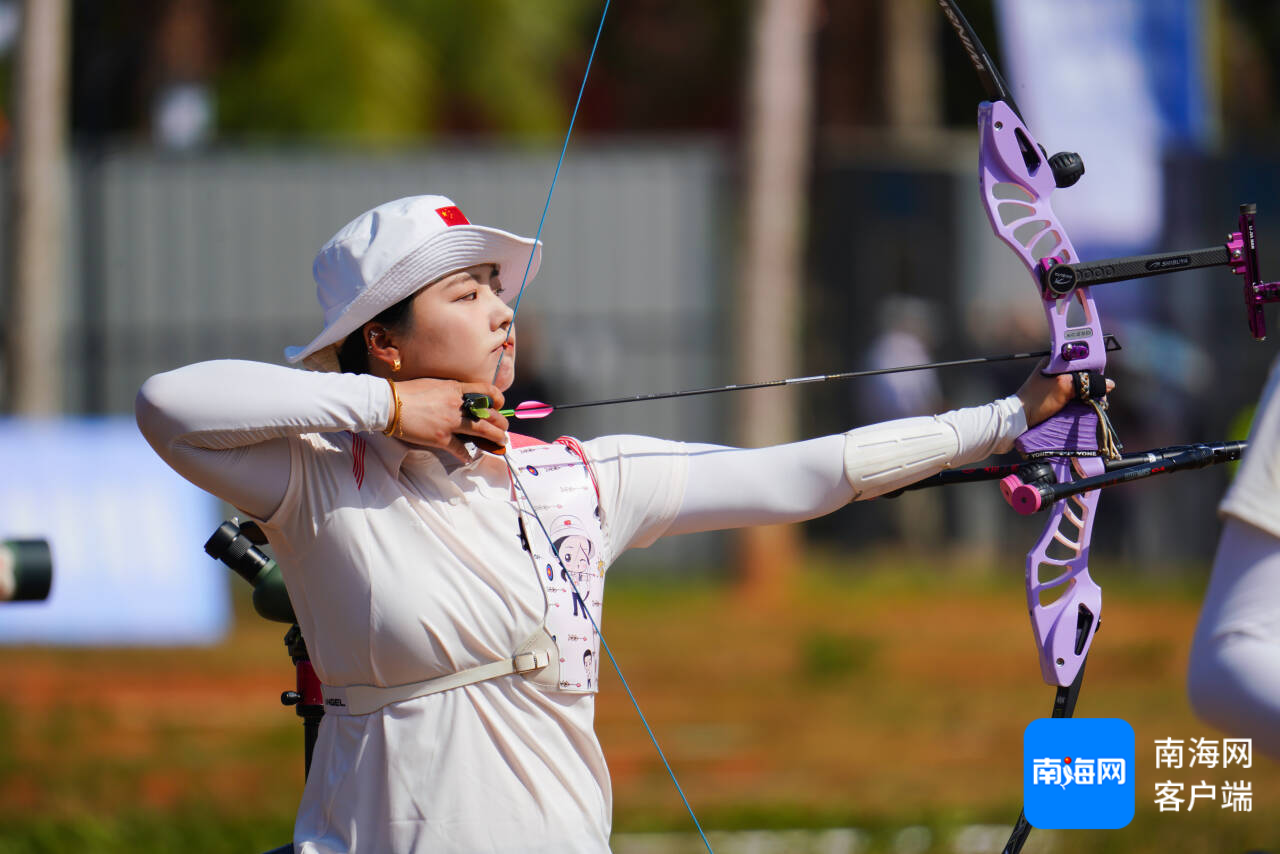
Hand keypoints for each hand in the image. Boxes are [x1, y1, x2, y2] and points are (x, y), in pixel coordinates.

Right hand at [393, 379, 508, 459]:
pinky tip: (468, 458)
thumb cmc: (407, 392)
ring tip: (500, 443)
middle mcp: (457, 405)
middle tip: (504, 429)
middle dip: (501, 423)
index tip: (499, 405)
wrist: (389, 404)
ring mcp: (451, 422)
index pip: (487, 390)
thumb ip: (450, 390)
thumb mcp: (434, 384)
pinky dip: (466, 455)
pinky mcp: (441, 438)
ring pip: (482, 431)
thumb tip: (459, 396)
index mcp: (456, 388)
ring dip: (495, 438)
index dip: (498, 398)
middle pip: (489, 414)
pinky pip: (460, 449)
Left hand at [1015, 359, 1115, 427]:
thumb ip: (1085, 383)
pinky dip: (1080, 399)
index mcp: (1054, 361)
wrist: (1018, 419)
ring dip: (1087, 393)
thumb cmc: (1038, 400)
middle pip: (1081, 373)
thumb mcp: (1063, 387)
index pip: (1081, 359)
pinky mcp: (1053, 396)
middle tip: (1102, 394)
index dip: (1093, 369)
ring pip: (1078, 385)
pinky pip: (1072, 395)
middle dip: (1092, 383)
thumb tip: (1109, 384)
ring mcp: (1053, 383)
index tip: (1102, 380)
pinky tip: (1087, 405)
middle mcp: (1054, 370)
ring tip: (1098, 401)